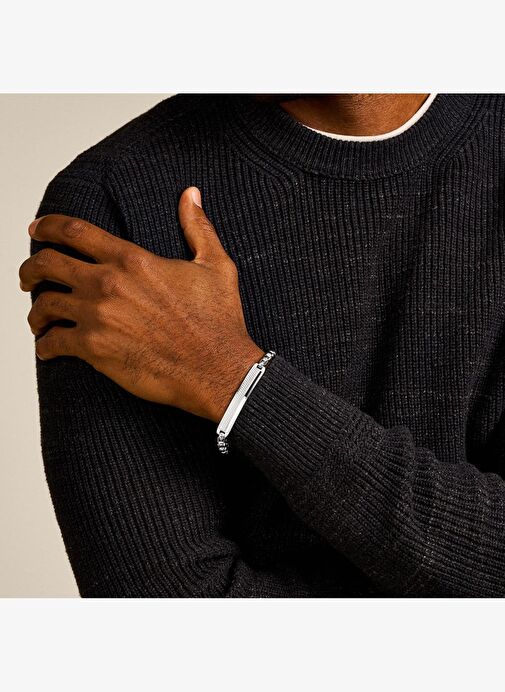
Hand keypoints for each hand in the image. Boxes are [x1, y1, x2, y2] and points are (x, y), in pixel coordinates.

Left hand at [19, 187, 263, 421]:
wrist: (217, 369)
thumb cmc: (219, 321)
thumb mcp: (215, 266)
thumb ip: (197, 227)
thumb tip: (190, 195)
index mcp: (132, 260)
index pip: (75, 231)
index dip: (48, 226)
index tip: (36, 228)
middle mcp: (108, 284)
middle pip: (48, 264)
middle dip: (30, 268)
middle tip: (29, 278)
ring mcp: (98, 317)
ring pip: (44, 305)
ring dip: (35, 311)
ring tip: (38, 319)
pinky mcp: (95, 350)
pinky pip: (53, 343)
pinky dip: (45, 346)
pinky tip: (48, 348)